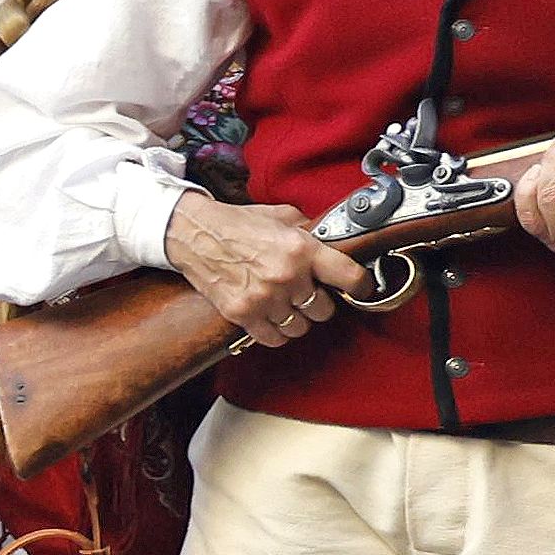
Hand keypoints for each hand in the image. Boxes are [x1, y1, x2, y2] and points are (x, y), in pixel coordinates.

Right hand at [163, 193, 362, 341]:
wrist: (192, 233)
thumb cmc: (236, 224)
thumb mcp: (282, 217)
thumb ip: (310, 232)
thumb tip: (332, 242)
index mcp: (301, 250)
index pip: (349, 277)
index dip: (361, 286)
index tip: (361, 289)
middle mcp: (286, 276)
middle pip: (324, 310)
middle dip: (319, 302)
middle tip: (308, 294)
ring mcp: (263, 298)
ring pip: (300, 327)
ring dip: (297, 319)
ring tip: (287, 307)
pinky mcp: (241, 313)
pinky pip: (273, 338)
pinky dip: (276, 333)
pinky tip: (272, 319)